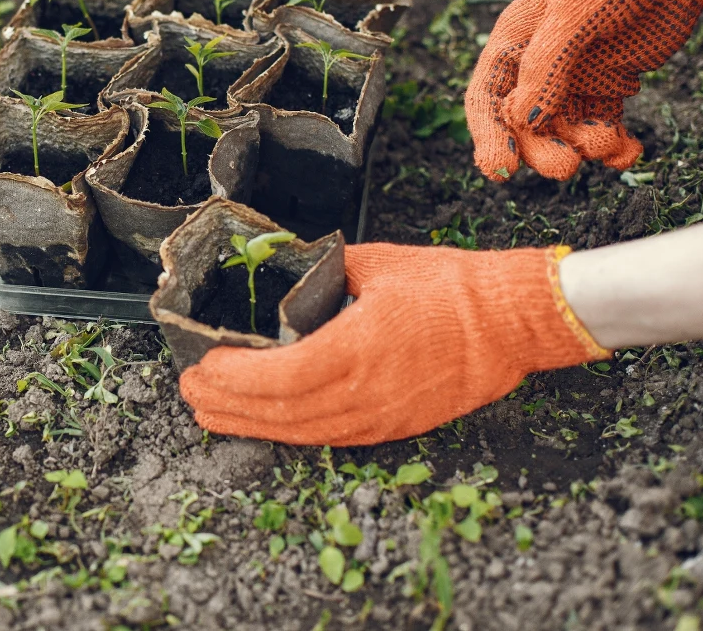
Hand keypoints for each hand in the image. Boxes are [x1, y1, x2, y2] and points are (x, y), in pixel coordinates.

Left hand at [178, 243, 608, 446]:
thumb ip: (323, 272)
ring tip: (210, 414)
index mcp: (358, 349)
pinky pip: (328, 437)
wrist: (513, 323)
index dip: (234, 377)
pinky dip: (288, 432)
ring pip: (300, 433)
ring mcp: (379, 418)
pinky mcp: (392, 428)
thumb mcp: (376, 264)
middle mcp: (365, 393)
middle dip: (225, 405)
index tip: (202, 365)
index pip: (279, 376)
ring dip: (249, 425)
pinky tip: (264, 423)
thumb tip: (286, 269)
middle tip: (189, 392)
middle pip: (279, 413)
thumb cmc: (451, 289)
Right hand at [466, 0, 702, 180]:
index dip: (489, 136)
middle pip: (525, 125)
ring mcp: (574, 77)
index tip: (501, 170)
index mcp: (513, 42)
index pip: (487, 99)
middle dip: (541, 150)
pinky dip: (615, 147)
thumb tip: (524, 120)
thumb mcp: (572, 15)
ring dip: (584, 147)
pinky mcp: (610, 85)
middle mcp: (537, 65)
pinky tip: (630, 152)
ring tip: (610, 144)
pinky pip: (603, 127)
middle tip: (566, 167)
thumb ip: (545, 68)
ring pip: (565, 131)